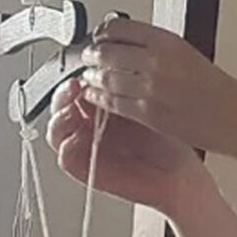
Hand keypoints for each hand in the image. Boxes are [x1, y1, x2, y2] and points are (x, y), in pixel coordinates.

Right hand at [47, 77, 204, 215]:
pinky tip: (79, 135)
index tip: (85, 69)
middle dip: (63, 93)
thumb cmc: (168, 141)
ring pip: (56, 129)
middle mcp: (90, 125)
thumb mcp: (148, 107)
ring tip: (73, 110)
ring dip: (60, 117)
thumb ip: (124, 89)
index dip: (76, 76)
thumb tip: (110, 62)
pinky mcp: (87, 170)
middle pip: (60, 105)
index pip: (75, 86)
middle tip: (75, 86)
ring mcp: (86, 146)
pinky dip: (67, 145)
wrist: (180, 174)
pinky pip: (65, 157)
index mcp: (101, 106)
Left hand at [81, 18, 236, 158]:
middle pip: (105, 51)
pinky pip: (112, 102)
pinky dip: (99, 97)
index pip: (118, 28)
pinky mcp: (148, 113)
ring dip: (92, 77)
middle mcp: (156, 61)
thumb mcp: (190, 56)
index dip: (103, 32)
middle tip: (88, 56)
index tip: (100, 36)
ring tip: (89, 77)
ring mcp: (150, 88)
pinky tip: (95, 95)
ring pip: (105, 77)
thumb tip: (131, 47)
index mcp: (168, 42)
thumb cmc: (221, 92)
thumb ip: (159, 49)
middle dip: (91, 55)